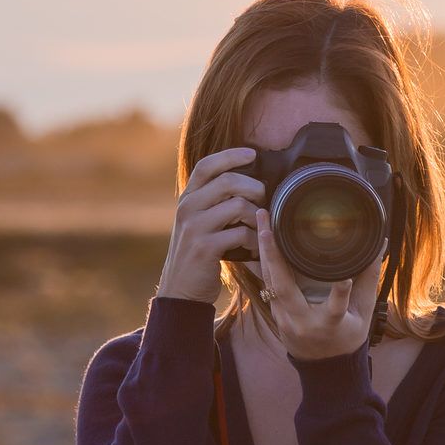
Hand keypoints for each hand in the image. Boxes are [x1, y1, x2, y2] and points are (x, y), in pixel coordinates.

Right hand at [153, 146, 264, 303]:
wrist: (180, 291)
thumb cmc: (197, 254)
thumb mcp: (197, 223)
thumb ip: (213, 202)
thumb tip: (246, 183)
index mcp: (187, 199)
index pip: (207, 165)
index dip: (231, 155)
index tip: (252, 153)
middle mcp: (188, 208)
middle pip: (229, 181)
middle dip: (254, 188)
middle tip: (264, 200)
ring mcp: (195, 227)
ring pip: (238, 206)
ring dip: (257, 217)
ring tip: (259, 229)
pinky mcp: (206, 248)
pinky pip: (241, 234)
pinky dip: (254, 241)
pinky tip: (254, 249)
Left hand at [255, 206, 384, 360]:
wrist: (323, 366)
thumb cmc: (347, 337)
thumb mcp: (364, 314)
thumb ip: (370, 280)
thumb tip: (380, 245)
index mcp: (329, 325)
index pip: (335, 309)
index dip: (340, 294)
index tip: (346, 279)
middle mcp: (302, 322)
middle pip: (283, 288)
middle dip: (273, 254)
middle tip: (266, 224)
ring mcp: (284, 318)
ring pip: (269, 282)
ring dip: (263, 251)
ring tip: (261, 220)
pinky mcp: (275, 313)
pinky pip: (267, 283)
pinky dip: (265, 260)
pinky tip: (262, 238)